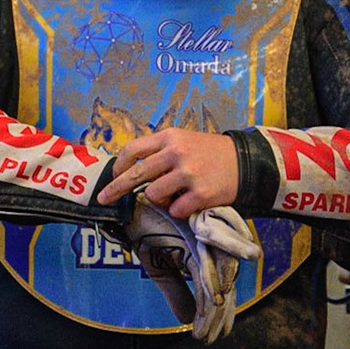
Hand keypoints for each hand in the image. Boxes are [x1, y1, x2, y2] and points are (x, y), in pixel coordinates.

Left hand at [96, 127, 239, 216]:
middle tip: (104, 199)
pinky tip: (190, 203)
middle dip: (116, 189)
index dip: (119, 165)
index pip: (133, 149)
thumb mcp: (184, 141)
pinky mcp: (201, 194)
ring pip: (154, 195)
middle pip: (136, 174)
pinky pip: (176, 210)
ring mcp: (189, 174)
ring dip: (160, 200)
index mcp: (170, 137)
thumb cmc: (209, 153)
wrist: (245, 162)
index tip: (114, 176)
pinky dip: (179, 211)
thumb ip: (160, 151)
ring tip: (175, 195)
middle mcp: (177, 153)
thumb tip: (131, 170)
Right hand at [114, 197, 262, 341]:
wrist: (125, 207)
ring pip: (219, 274)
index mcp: (200, 252)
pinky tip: (212, 303)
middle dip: (220, 312)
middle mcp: (206, 244)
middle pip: (223, 281)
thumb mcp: (159, 268)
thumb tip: (188, 318)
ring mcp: (202, 236)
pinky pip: (206, 261)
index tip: (212, 336)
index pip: (215, 285)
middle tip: (219, 335)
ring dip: (217, 301)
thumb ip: (175, 291)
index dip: (216, 312)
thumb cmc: (144, 231)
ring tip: (215, 326)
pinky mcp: (194, 230)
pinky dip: (208, 285)